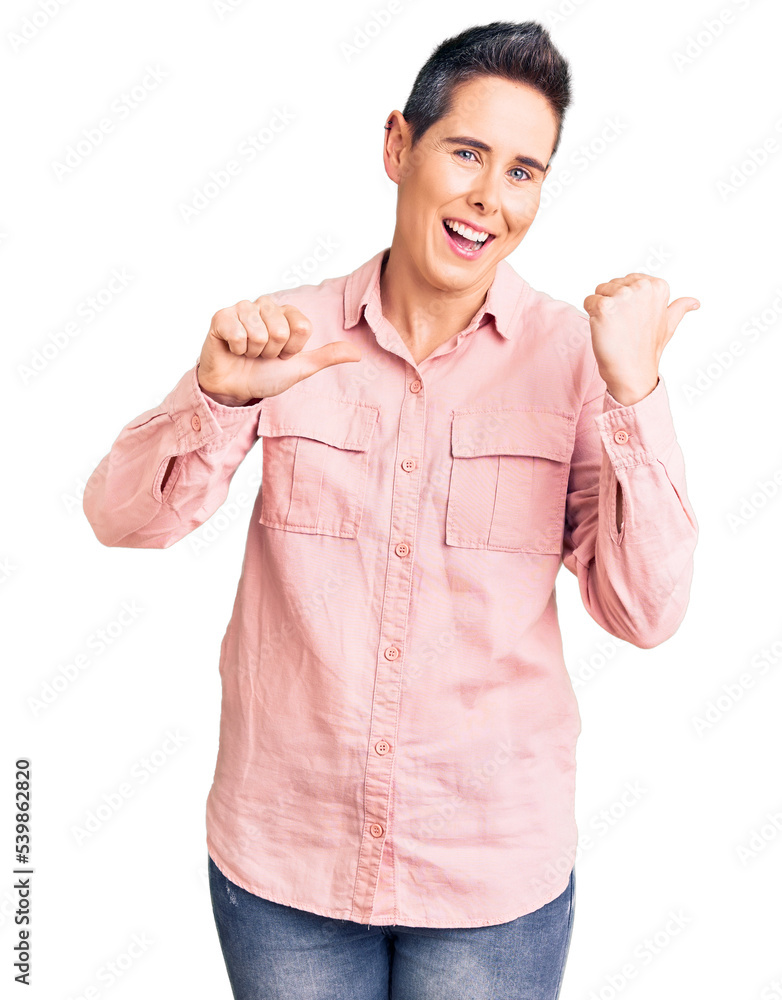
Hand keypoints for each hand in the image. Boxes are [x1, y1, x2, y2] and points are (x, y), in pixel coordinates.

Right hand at [197, 295, 361, 401]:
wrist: (235, 388)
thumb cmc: (266, 374)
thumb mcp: (301, 368)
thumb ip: (327, 357)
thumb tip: (358, 354)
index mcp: (286, 313)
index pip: (302, 328)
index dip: (292, 349)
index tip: (282, 355)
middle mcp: (265, 305)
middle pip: (280, 331)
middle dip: (272, 352)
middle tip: (262, 355)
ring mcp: (242, 308)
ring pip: (259, 333)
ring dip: (254, 352)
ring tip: (248, 352)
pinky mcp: (221, 317)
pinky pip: (236, 333)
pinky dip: (236, 349)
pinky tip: (233, 349)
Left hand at [583, 274, 699, 405]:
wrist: (632, 373)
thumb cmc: (647, 350)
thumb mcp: (668, 325)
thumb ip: (678, 308)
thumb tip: (695, 302)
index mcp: (657, 286)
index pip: (627, 281)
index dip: (625, 302)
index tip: (634, 319)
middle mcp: (642, 287)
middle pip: (611, 285)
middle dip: (612, 304)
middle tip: (624, 326)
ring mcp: (623, 296)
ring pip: (599, 292)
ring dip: (601, 310)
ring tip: (615, 328)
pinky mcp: (605, 306)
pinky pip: (588, 301)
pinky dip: (590, 315)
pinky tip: (603, 329)